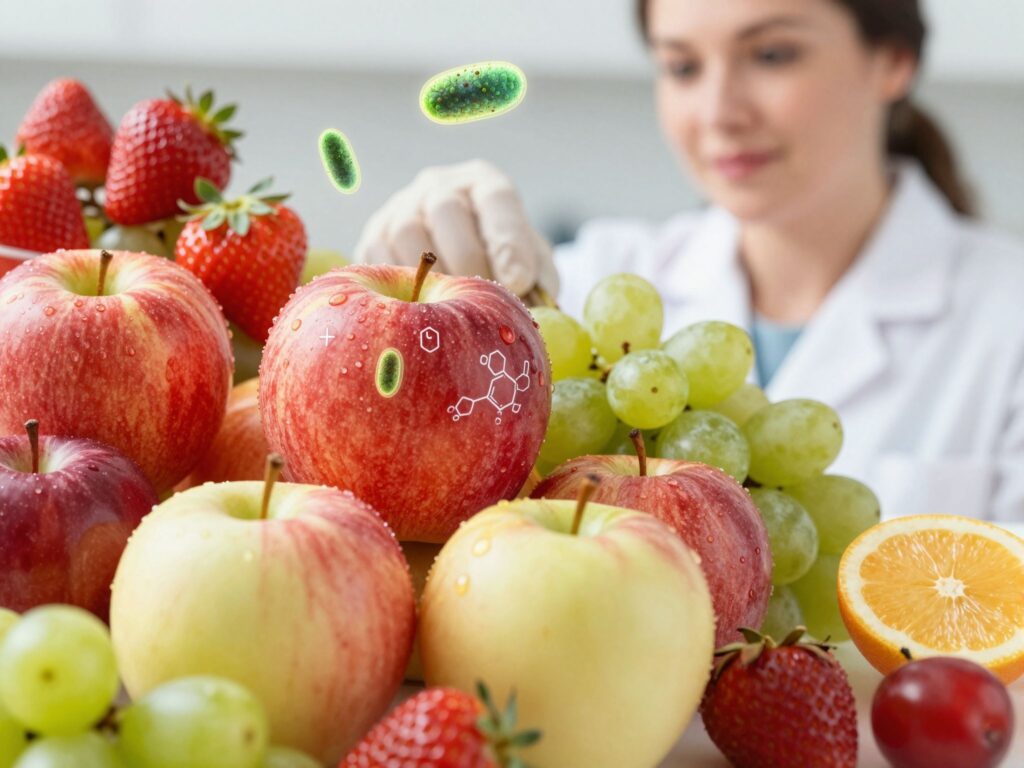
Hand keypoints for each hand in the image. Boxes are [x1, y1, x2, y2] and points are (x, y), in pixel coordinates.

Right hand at [355, 160, 558, 298]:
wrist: (456, 263)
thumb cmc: (501, 267)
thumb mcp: (530, 267)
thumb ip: (538, 281)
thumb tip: (533, 308)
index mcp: (486, 186)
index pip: (497, 200)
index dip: (507, 241)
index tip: (518, 282)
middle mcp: (440, 186)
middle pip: (446, 209)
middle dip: (467, 260)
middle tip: (480, 300)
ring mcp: (402, 207)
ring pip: (407, 233)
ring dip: (429, 277)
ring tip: (449, 311)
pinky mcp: (374, 236)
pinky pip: (377, 257)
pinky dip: (397, 287)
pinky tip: (417, 312)